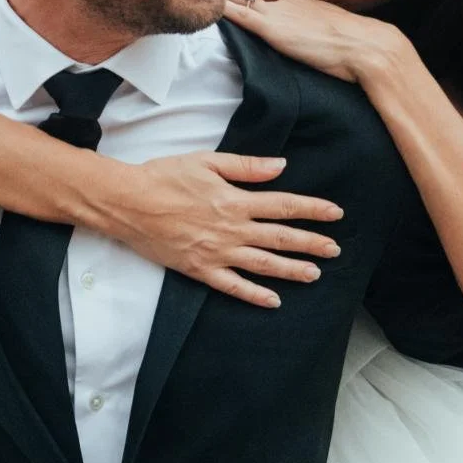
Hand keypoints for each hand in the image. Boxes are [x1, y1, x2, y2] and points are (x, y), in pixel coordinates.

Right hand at [102, 151, 344, 308]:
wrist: (127, 203)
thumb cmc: (164, 177)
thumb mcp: (207, 161)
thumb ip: (246, 166)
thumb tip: (281, 166)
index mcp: (235, 201)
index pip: (284, 205)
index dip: (312, 210)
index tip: (335, 214)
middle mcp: (231, 229)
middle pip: (280, 238)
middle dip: (311, 244)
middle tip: (335, 250)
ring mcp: (216, 253)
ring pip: (262, 265)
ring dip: (291, 270)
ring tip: (314, 275)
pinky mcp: (200, 269)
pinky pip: (232, 287)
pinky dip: (254, 295)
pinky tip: (273, 301)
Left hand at [220, 0, 403, 83]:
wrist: (367, 47)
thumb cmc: (356, 46)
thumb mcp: (330, 33)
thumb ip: (314, 33)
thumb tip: (311, 42)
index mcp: (298, 4)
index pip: (264, 1)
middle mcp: (284, 3)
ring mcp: (278, 14)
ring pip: (238, 1)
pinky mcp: (273, 30)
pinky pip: (240, 16)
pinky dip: (221, 10)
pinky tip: (205, 5)